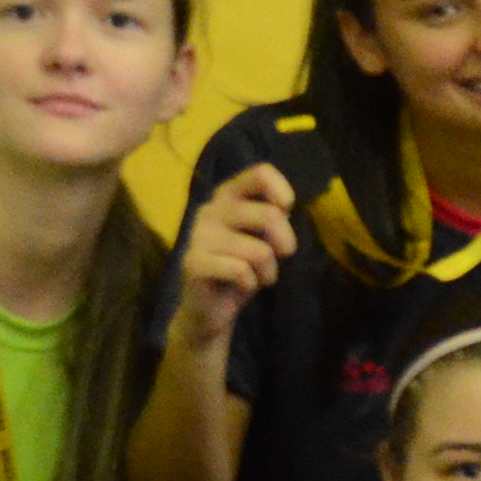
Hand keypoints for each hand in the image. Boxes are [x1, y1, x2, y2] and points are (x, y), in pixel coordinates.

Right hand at [167, 161, 297, 350]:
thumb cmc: (240, 267)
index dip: (282, 191)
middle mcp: (210, 209)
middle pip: (268, 214)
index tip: (287, 211)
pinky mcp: (193, 262)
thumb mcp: (262, 239)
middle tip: (284, 256)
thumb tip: (284, 209)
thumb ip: (272, 218)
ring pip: (259, 250)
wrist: (210, 307)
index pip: (259, 173)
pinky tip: (242, 286)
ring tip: (258, 277)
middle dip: (286, 242)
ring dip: (269, 271)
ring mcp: (198, 235)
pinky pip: (241, 270)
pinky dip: (251, 283)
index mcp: (227, 196)